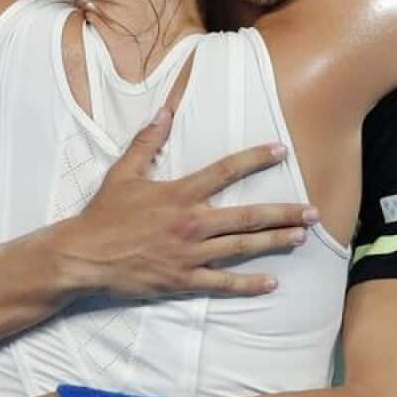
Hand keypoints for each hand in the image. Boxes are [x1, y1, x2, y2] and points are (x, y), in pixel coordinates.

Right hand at [54, 108, 318, 298]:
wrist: (84, 255)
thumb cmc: (103, 215)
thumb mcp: (122, 173)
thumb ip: (147, 142)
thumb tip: (164, 112)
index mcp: (179, 194)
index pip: (226, 171)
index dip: (256, 159)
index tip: (281, 151)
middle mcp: (191, 222)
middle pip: (247, 216)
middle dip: (283, 213)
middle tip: (312, 211)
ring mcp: (190, 253)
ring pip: (242, 247)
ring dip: (275, 242)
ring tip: (301, 238)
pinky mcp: (183, 279)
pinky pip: (222, 283)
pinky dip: (248, 284)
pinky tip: (270, 283)